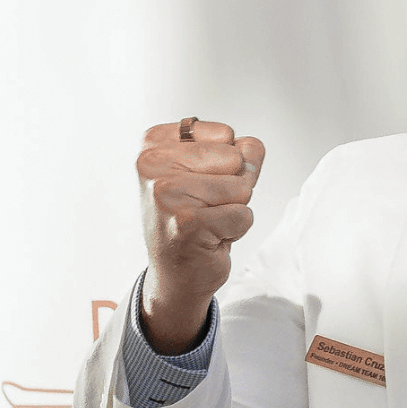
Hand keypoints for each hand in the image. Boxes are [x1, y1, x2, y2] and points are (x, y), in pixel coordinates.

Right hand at [136, 118, 264, 352]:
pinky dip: (236, 230)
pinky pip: (243, 215)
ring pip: (241, 187)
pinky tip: (210, 238)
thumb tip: (254, 148)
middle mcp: (153, 165)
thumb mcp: (214, 174)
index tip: (199, 185)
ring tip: (208, 221)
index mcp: (154, 143)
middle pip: (235, 159)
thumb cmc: (193, 219)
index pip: (225, 134)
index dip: (226, 164)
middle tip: (206, 207)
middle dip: (233, 187)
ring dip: (234, 209)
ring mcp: (167, 194)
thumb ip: (239, 153)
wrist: (175, 273)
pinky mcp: (187, 222)